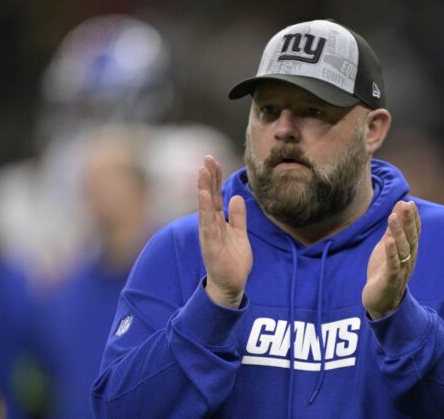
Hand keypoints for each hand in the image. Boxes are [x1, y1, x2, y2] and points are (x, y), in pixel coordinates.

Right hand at [198, 155, 251, 308]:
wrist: (231, 285)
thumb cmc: (233, 261)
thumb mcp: (240, 235)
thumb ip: (238, 217)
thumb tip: (237, 197)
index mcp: (218, 221)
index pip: (215, 195)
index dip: (214, 178)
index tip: (213, 160)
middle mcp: (210, 225)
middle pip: (209, 197)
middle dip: (208, 177)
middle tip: (207, 158)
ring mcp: (209, 235)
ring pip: (205, 208)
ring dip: (204, 189)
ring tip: (202, 172)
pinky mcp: (211, 246)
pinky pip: (208, 225)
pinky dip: (205, 210)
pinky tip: (204, 197)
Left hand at [363, 201, 420, 319]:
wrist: (380, 301)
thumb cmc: (384, 271)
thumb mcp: (388, 246)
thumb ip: (394, 228)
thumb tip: (400, 205)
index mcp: (409, 252)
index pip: (414, 232)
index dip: (412, 218)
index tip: (409, 202)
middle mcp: (408, 260)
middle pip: (410, 238)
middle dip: (408, 221)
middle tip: (406, 204)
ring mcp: (401, 270)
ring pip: (402, 249)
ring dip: (398, 232)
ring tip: (392, 216)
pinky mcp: (391, 280)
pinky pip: (393, 265)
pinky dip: (391, 253)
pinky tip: (389, 241)